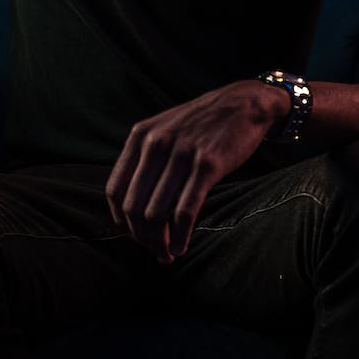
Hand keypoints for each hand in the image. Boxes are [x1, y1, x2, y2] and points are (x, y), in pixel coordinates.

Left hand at [105, 80, 286, 263]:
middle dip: (140, 237)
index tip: (133, 234)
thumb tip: (132, 203)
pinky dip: (180, 236)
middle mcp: (155, 143)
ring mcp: (181, 154)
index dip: (121, 220)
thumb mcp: (164, 128)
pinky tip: (182, 246)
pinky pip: (185, 211)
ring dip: (159, 243)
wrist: (244, 103)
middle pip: (133, 207)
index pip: (114, 189)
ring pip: (156, 214)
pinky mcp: (207, 166)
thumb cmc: (203, 122)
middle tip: (153, 250)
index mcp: (139, 135)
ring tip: (167, 254)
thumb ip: (145, 156)